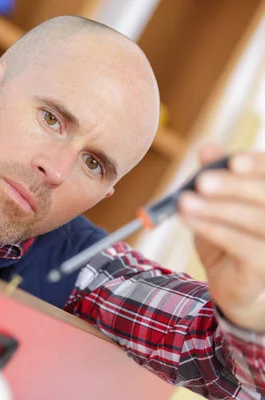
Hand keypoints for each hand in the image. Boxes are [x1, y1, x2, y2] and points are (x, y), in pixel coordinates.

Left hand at [179, 143, 264, 331]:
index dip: (258, 166)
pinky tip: (188, 218)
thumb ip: (216, 175)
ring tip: (185, 200)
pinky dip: (213, 228)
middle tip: (201, 180)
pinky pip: (241, 244)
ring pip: (257, 220)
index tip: (233, 161)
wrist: (234, 284)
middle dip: (234, 186)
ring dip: (218, 208)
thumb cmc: (231, 237)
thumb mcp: (218, 203)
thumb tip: (207, 148)